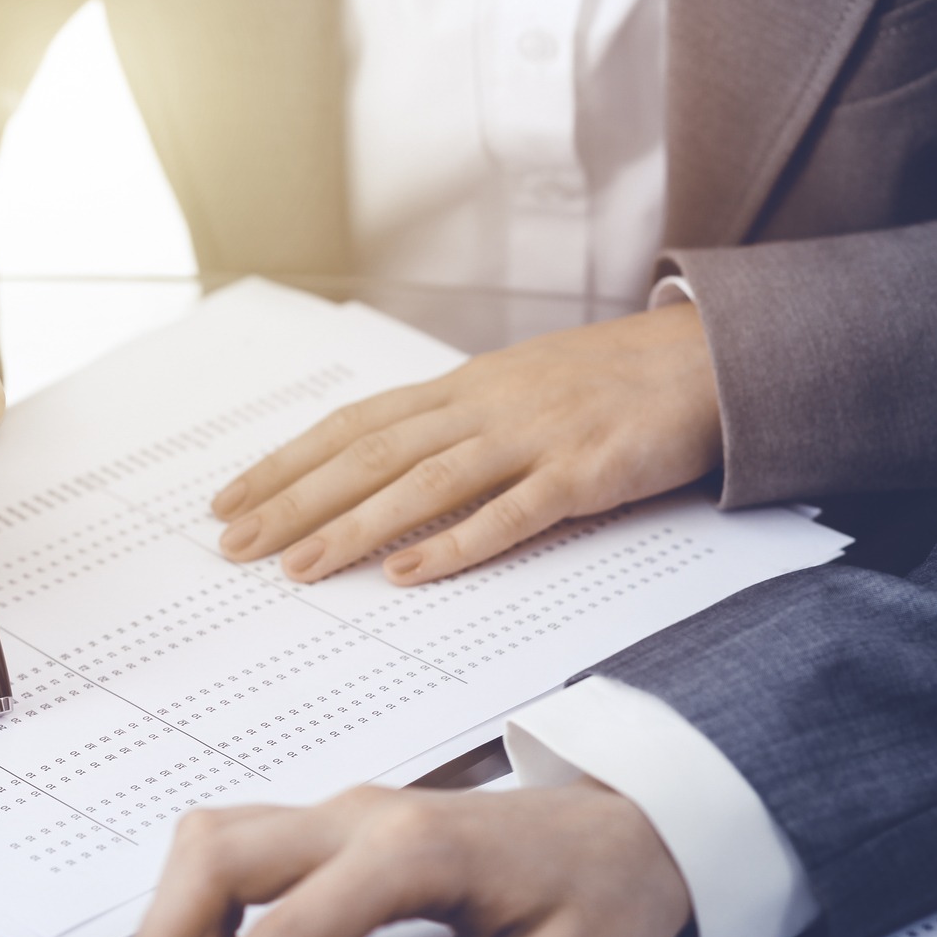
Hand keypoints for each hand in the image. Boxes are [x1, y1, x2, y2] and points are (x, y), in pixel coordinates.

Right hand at [111, 782, 690, 936]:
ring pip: (217, 839)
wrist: (640, 834)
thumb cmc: (603, 907)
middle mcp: (363, 815)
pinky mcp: (344, 824)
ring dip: (173, 919)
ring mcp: (348, 810)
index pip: (283, 929)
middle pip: (216, 854)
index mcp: (412, 853)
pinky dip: (206, 904)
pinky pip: (244, 847)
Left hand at [212, 301, 720, 585]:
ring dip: (354, 527)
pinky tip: (407, 574)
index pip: (352, 426)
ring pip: (424, 485)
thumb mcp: (517, 389)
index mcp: (462, 388)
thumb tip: (379, 463)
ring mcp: (534, 438)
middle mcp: (485, 407)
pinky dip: (455, 545)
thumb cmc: (607, 384)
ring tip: (298, 566)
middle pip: (370, 455)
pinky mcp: (585, 473)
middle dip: (294, 501)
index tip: (228, 500)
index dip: (286, 463)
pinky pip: (512, 515)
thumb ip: (453, 424)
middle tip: (233, 545)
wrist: (707, 362)